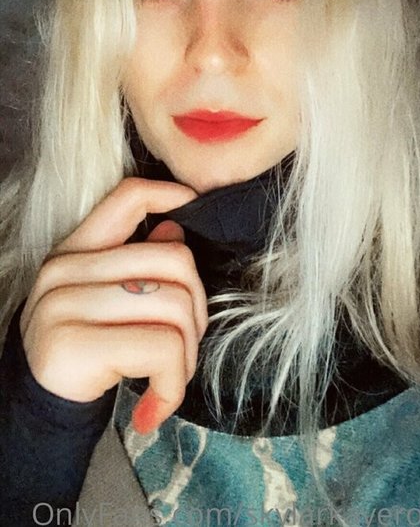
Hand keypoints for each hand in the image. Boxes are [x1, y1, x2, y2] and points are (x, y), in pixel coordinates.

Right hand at [19, 177, 207, 432]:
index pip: (128, 196)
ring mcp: (65, 304)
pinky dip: (172, 384)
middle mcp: (65, 270)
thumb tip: (175, 227)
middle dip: (197, 314)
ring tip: (167, 382)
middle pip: (176, 262)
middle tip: (182, 351)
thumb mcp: (104, 302)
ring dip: (186, 357)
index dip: (170, 193)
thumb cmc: (83, 353)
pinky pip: (162, 349)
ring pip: (176, 307)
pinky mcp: (75, 344)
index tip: (192, 206)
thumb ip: (137, 263)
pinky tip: (153, 406)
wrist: (34, 413)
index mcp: (75, 251)